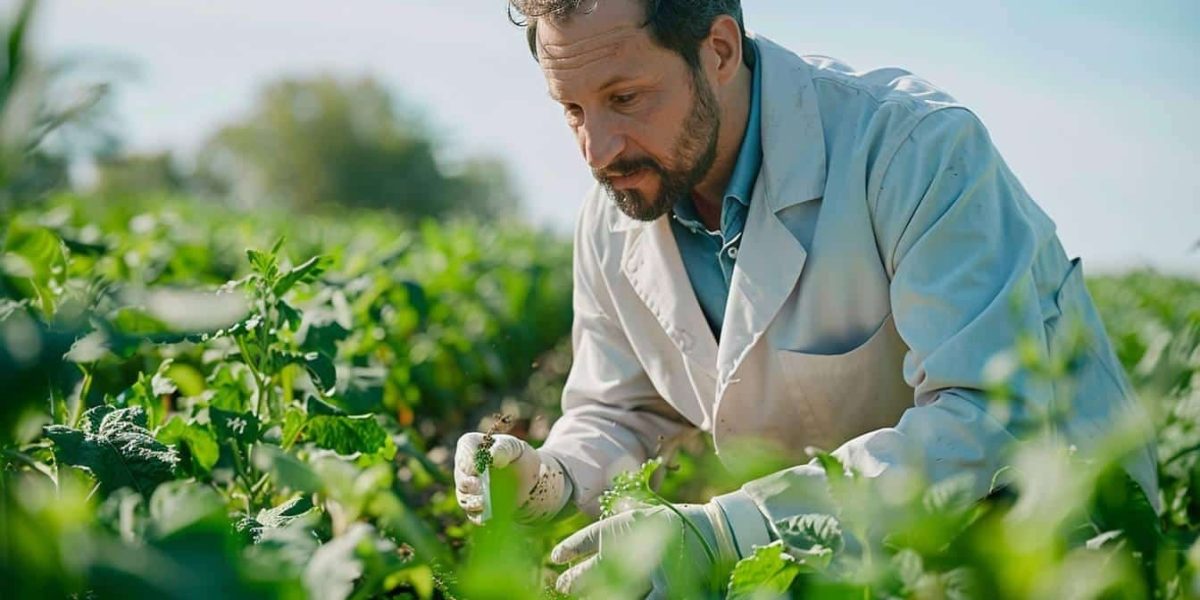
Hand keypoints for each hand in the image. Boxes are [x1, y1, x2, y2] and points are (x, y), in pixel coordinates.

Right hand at [454, 433, 570, 523]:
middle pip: (461, 473)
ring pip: (464, 496)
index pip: (465, 446)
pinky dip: (479, 516)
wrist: (529, 483)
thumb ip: (504, 448)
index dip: (469, 456)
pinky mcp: (475, 507)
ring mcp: (468, 489)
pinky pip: (473, 514)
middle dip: (467, 480)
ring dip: (471, 500)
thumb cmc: (519, 459)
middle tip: (477, 484)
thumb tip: (492, 456)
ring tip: (483, 502)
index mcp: (474, 446)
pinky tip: (487, 517)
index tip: (478, 466)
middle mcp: (466, 468)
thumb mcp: (516, 449)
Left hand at [550, 502, 737, 596]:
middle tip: (561, 586)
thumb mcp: (645, 514)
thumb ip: (622, 519)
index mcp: (625, 526)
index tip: (555, 557)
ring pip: (612, 590)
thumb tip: (597, 522)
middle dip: (574, 580)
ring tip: (578, 596)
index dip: (569, 548)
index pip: (587, 538)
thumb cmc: (679, 523)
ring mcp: (648, 571)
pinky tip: (611, 598)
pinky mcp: (666, 588)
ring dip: (594, 593)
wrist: (715, 532)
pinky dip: (622, 598)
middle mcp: (632, 548)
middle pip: (593, 570)